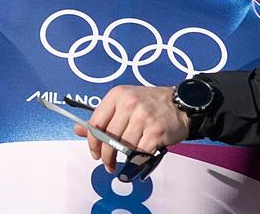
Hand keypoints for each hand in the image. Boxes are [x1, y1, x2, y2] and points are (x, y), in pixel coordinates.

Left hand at [72, 86, 189, 172]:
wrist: (181, 104)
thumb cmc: (151, 104)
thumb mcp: (124, 102)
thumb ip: (102, 116)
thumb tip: (78, 129)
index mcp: (118, 95)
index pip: (96, 122)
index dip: (92, 141)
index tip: (94, 152)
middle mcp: (130, 104)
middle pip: (108, 138)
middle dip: (105, 156)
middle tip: (107, 163)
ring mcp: (143, 117)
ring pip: (123, 147)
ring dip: (120, 160)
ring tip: (122, 163)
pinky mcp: (155, 132)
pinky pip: (139, 153)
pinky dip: (136, 160)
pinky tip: (136, 160)